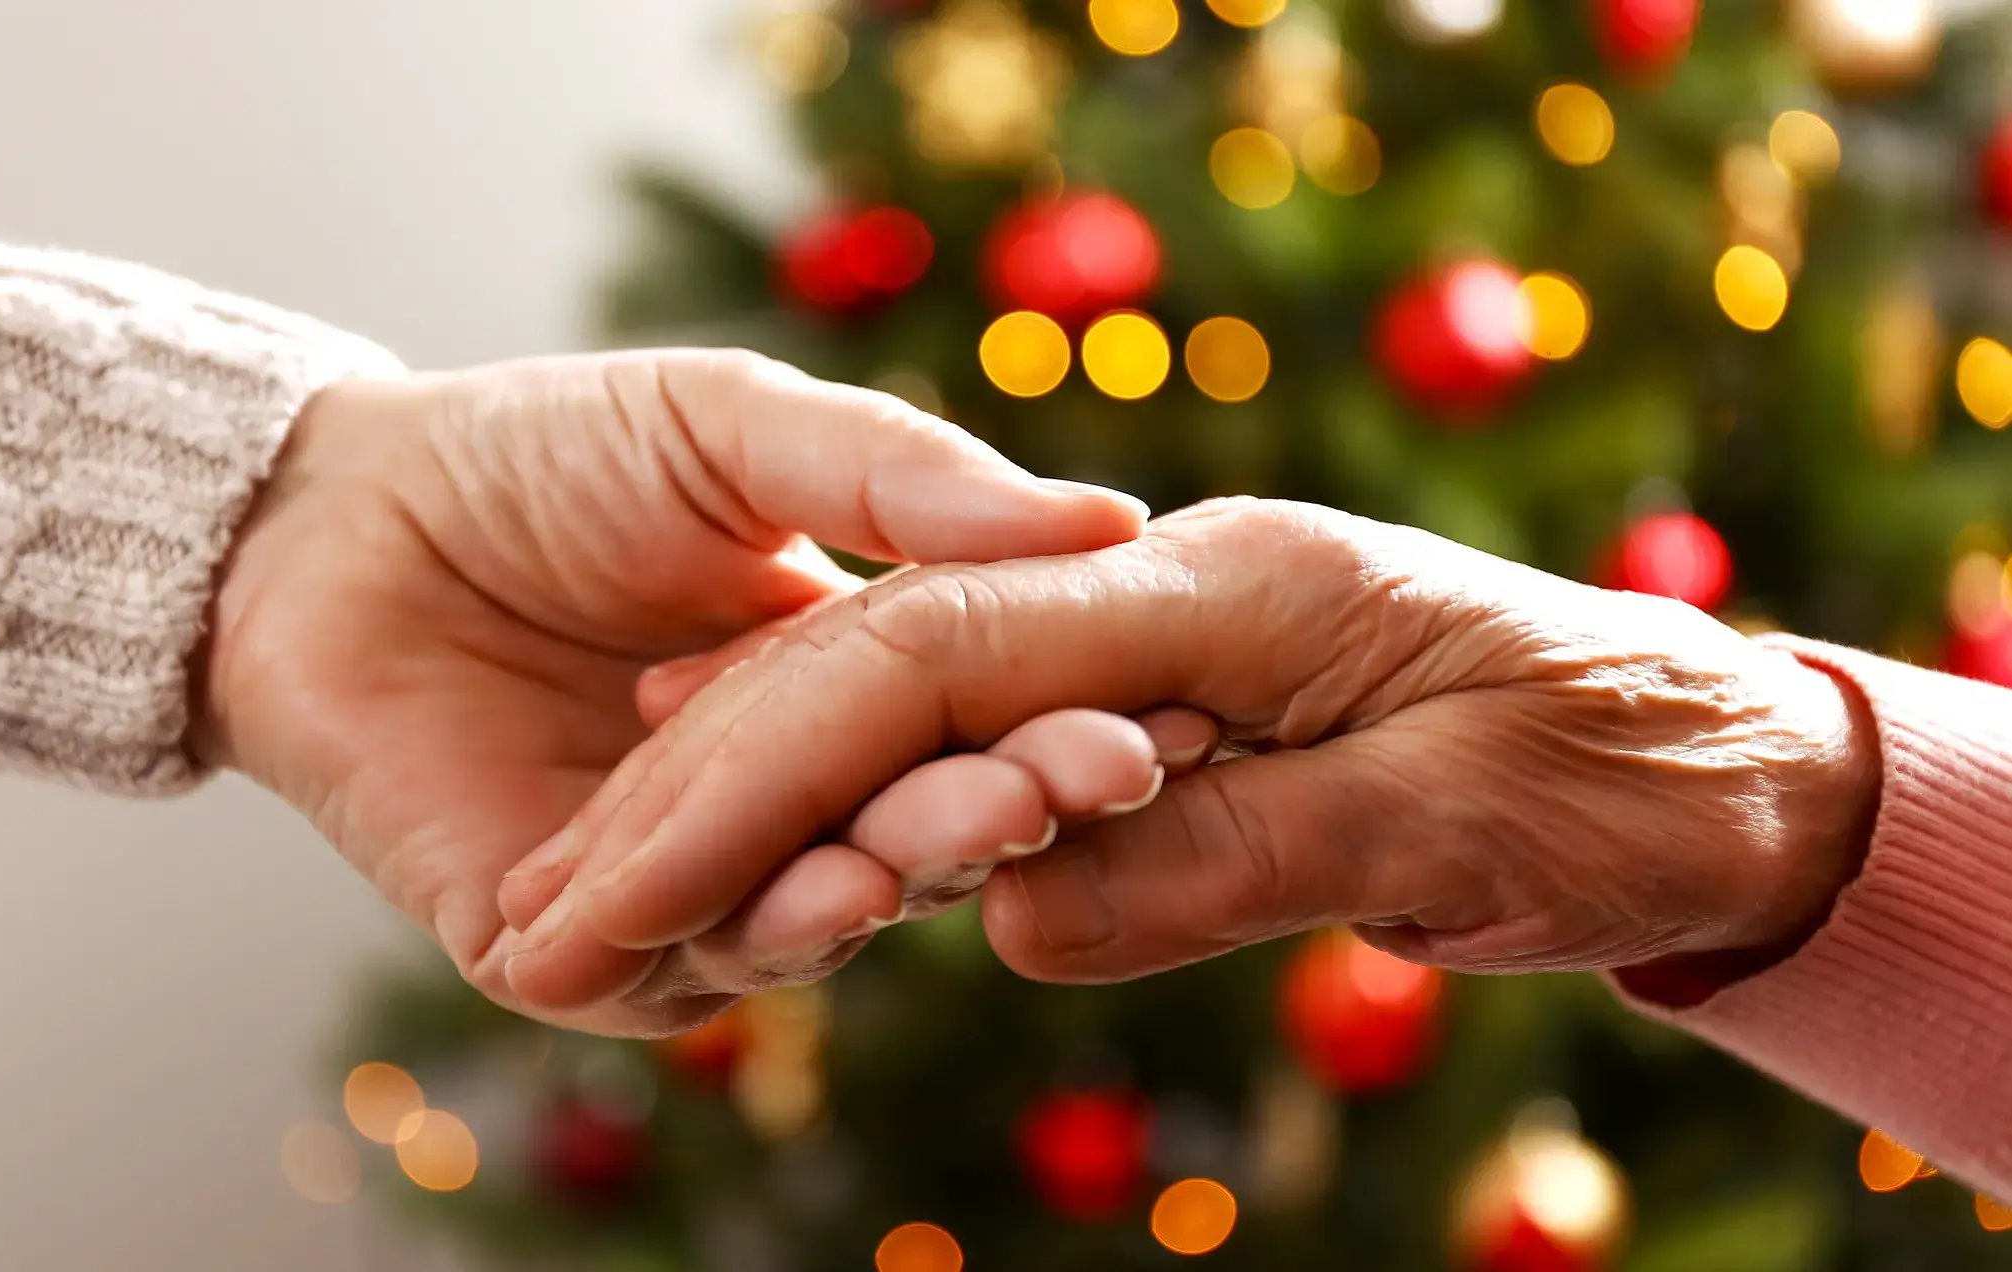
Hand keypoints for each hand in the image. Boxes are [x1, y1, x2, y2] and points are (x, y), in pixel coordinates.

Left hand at [193, 349, 1156, 1033]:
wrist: (323, 516)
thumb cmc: (538, 456)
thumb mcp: (739, 428)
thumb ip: (901, 477)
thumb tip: (1111, 521)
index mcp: (831, 693)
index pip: (966, 734)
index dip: (1054, 723)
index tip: (1153, 700)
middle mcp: (765, 806)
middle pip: (909, 837)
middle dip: (1002, 806)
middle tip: (1096, 772)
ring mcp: (666, 883)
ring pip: (810, 917)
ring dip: (902, 873)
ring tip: (978, 824)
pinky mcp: (553, 944)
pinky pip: (669, 967)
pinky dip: (750, 934)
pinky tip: (827, 890)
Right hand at [505, 496, 1878, 993]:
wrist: (1723, 756)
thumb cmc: (1623, 774)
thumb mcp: (1453, 819)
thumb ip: (1231, 849)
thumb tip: (1028, 910)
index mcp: (1220, 586)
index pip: (929, 663)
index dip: (766, 774)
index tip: (620, 885)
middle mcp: (1162, 598)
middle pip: (885, 675)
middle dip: (713, 792)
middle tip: (550, 910)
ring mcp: (1159, 650)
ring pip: (910, 713)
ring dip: (759, 804)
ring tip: (606, 890)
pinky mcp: (1171, 715)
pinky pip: (982, 757)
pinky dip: (869, 811)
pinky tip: (774, 851)